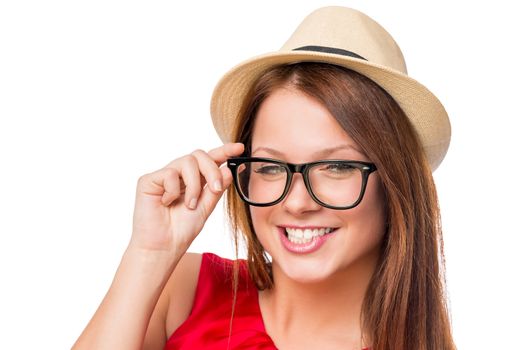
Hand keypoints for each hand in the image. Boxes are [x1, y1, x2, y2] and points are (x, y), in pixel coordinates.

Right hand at [129, 143, 243, 255]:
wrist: (163, 248)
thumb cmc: (181, 230)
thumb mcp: (206, 208)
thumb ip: (217, 189)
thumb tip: (228, 168)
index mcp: (194, 180)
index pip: (210, 160)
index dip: (224, 151)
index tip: (240, 148)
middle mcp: (179, 175)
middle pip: (200, 155)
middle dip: (212, 170)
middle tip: (216, 189)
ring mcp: (164, 176)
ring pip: (187, 161)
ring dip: (194, 185)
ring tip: (190, 204)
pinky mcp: (148, 180)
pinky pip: (169, 173)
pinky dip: (174, 190)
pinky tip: (167, 203)